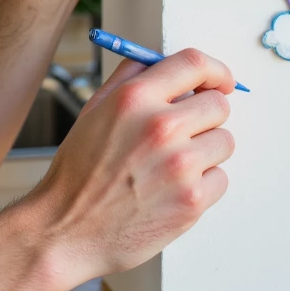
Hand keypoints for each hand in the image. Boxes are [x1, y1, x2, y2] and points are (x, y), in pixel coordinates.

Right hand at [29, 49, 234, 289]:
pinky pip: (221, 179)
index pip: (195, 65)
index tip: (222, 81)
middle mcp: (160, 127)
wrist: (65, 230)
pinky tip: (171, 192)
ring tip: (171, 167)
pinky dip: (203, 185)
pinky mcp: (192, 201)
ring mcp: (180, 166)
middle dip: (206, 116)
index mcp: (134, 99)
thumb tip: (162, 60)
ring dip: (205, 152)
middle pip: (219, 105)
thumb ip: (130, 79)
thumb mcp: (94, 112)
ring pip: (224, 142)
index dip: (216, 71)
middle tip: (186, 133)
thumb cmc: (78, 173)